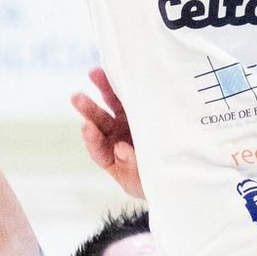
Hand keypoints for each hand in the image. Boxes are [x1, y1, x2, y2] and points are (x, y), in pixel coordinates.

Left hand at [71, 68, 143, 197]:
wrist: (179, 171)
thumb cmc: (155, 182)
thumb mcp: (142, 182)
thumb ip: (131, 167)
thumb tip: (119, 148)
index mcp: (111, 158)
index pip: (98, 149)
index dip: (92, 139)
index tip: (87, 127)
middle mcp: (114, 138)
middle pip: (99, 123)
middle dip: (89, 110)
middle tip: (77, 98)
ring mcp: (126, 122)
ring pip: (111, 104)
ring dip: (103, 89)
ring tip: (94, 73)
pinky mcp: (139, 110)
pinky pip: (129, 97)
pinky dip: (122, 86)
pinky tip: (117, 73)